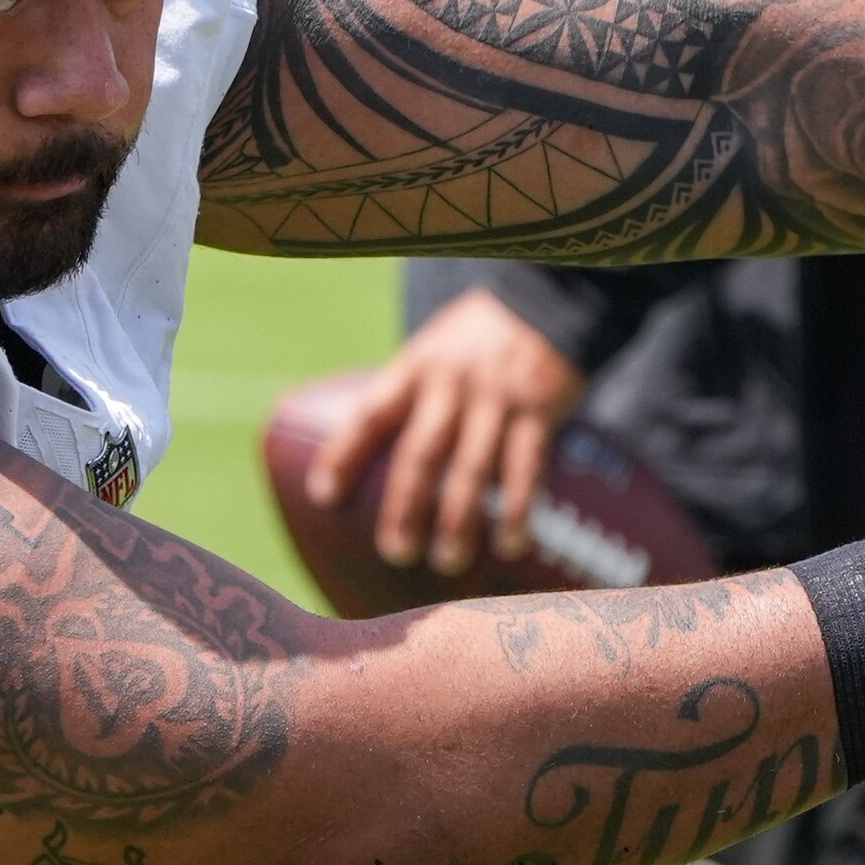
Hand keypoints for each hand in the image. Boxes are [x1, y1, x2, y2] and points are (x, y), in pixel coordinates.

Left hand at [302, 290, 586, 571]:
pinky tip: (510, 543)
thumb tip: (367, 471)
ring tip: (446, 561)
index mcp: (414, 370)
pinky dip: (517, 509)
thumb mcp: (428, 354)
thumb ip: (407, 402)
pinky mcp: (538, 412)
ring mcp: (495, 400)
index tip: (323, 496)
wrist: (541, 303)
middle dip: (406, 506)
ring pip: (472, 467)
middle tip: (395, 553)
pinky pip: (526, 468)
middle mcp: (450, 385)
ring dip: (459, 519)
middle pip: (421, 451)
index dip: (344, 454)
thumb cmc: (471, 344)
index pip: (370, 414)